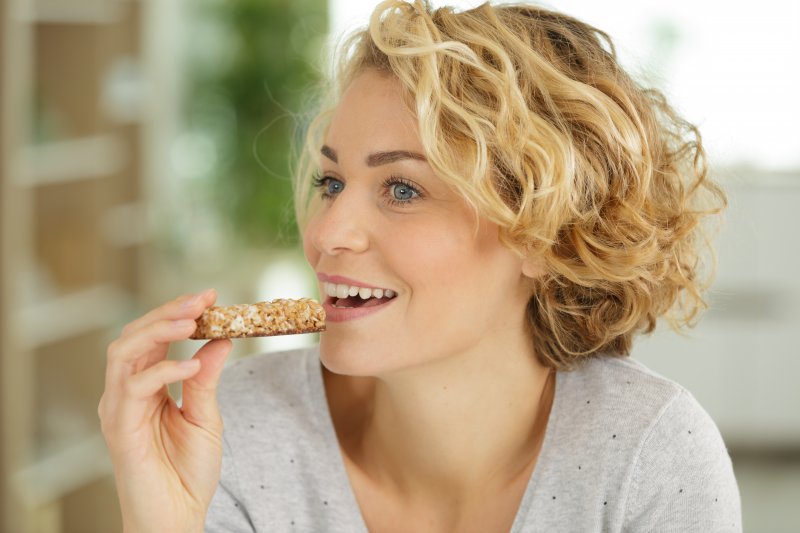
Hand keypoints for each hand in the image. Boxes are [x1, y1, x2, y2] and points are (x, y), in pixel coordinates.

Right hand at [98, 289, 232, 532]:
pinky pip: (133, 388)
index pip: (154, 337)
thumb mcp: (206, 416)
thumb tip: (221, 339)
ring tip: (192, 321)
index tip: (210, 296)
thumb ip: (206, 379)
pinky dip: (163, 371)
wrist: (178, 517)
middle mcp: (125, 392)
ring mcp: (118, 409)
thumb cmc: (188, 471)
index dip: (177, 313)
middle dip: (167, 312)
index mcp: (145, 386)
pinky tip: (192, 364)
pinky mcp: (119, 428)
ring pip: (124, 352)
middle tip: (201, 299)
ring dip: (158, 331)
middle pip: (134, 336)